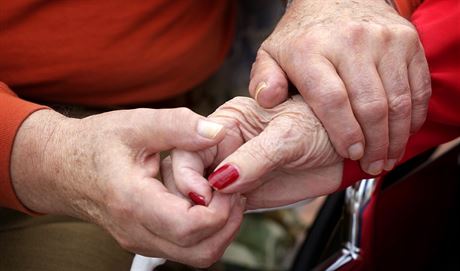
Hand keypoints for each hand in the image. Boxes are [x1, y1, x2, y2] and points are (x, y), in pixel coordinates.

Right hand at [10, 108, 244, 267]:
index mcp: (132, 202)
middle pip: (200, 251)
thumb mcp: (135, 124)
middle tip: (233, 188)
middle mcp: (137, 232)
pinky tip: (206, 199)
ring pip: (197, 255)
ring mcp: (142, 241)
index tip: (228, 180)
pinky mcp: (147, 240)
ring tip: (222, 192)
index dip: (220, 208)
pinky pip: (186, 248)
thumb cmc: (96, 144)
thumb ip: (177, 126)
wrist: (63, 168)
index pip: (189, 227)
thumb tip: (218, 133)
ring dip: (220, 228)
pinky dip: (206, 230)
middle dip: (228, 222)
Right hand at [164, 96, 342, 209]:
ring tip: (225, 217)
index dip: (187, 172)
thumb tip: (221, 180)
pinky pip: (217, 212)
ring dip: (204, 213)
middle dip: (193, 196)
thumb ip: (255, 156)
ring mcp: (231, 172)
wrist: (345, 152)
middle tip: (213, 210)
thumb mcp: (289, 134)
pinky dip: (218, 223)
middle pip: (186, 174)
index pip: (188, 147)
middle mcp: (223, 146)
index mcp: (226, 121)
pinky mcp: (240, 194)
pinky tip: (229, 224)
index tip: (202, 194)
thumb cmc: (322, 126)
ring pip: (198, 197)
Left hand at [249, 0, 430, 174]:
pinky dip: (414, 116)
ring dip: (397, 137)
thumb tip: (267, 102)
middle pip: (371, 105)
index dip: (345, 134)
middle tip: (372, 166)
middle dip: (375, 144)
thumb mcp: (272, 52)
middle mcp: (351, 42)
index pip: (332, 100)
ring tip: (388, 157)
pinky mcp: (407, 40)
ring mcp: (384, 40)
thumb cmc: (303, 35)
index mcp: (311, 49)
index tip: (351, 155)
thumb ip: (263, 79)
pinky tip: (403, 133)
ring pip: (398, 100)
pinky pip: (418, 86)